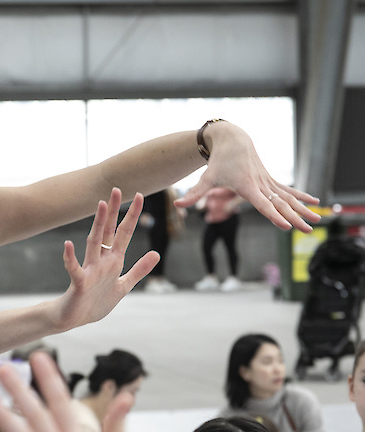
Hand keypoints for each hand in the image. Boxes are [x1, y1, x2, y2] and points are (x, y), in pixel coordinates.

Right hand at [52, 188, 159, 331]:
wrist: (73, 319)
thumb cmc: (95, 302)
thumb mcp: (123, 286)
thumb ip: (139, 270)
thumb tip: (156, 253)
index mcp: (113, 261)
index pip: (123, 233)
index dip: (131, 216)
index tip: (140, 196)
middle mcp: (100, 261)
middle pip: (107, 232)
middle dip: (114, 212)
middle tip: (117, 189)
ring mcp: (89, 270)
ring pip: (93, 243)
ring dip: (97, 225)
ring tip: (101, 205)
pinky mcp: (79, 283)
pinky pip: (74, 269)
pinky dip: (70, 258)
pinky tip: (68, 244)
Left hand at [175, 122, 320, 232]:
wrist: (232, 139)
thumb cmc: (218, 161)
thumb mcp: (206, 178)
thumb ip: (194, 194)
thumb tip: (178, 205)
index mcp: (247, 185)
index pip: (262, 204)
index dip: (273, 215)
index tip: (285, 225)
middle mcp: (261, 184)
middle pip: (280, 204)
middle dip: (295, 217)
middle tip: (308, 229)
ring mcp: (267, 181)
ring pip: (288, 198)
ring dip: (303, 209)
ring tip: (317, 221)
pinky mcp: (269, 180)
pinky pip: (288, 190)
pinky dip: (301, 197)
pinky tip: (314, 204)